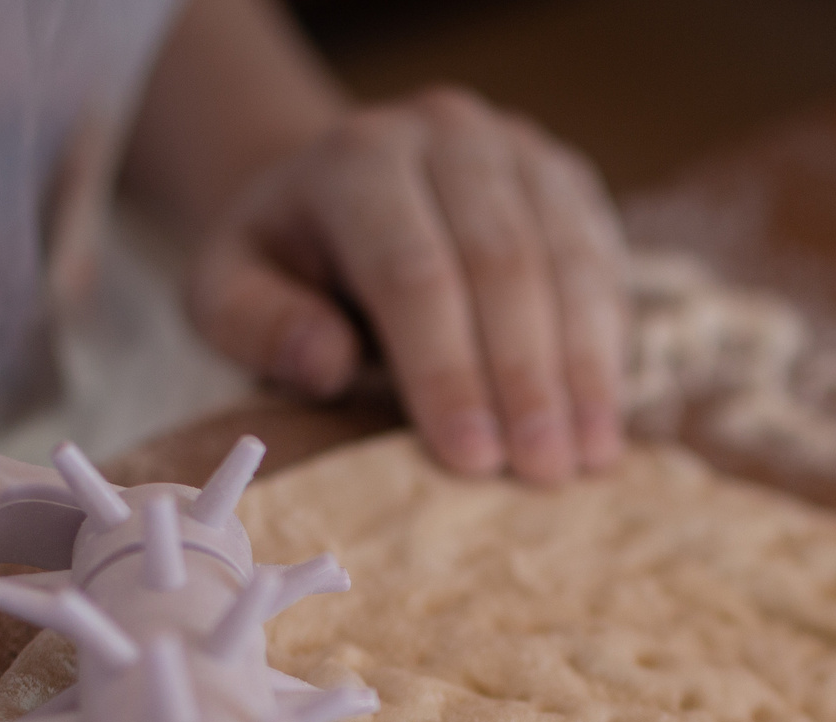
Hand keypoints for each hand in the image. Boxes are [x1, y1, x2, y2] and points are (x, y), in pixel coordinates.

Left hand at [186, 87, 628, 485]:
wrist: (341, 193)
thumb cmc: (288, 266)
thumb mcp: (228, 291)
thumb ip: (258, 325)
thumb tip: (328, 363)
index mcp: (359, 159)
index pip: (413, 271)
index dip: (447, 370)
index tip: (472, 459)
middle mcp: (448, 135)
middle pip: (502, 262)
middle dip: (526, 378)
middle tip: (542, 472)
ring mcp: (520, 152)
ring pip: (568, 261)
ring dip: (583, 369)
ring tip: (588, 459)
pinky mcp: (569, 180)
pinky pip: (603, 263)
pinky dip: (607, 346)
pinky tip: (605, 419)